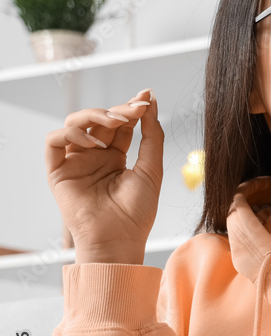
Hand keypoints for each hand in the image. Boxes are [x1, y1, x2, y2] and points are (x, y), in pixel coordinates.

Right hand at [44, 89, 163, 263]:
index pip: (120, 125)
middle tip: (135, 108)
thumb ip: (152, 136)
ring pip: (75, 124)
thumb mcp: (151, 168)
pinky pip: (54, 141)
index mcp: (116, 157)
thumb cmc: (136, 211)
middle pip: (100, 121)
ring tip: (116, 121)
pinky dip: (71, 133)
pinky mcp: (58, 171)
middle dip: (118, 110)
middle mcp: (94, 157)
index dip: (131, 109)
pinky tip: (94, 142)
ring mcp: (75, 162)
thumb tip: (151, 102)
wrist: (119, 239)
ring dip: (95, 116)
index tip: (146, 97)